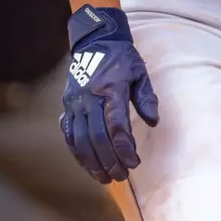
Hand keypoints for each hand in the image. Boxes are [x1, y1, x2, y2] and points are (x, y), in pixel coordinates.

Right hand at [60, 5, 158, 182]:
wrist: (95, 42)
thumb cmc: (122, 58)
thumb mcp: (139, 72)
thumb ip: (146, 97)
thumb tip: (154, 122)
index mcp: (110, 89)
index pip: (115, 124)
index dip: (124, 147)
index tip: (135, 163)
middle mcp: (88, 98)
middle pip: (96, 137)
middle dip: (110, 160)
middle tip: (122, 176)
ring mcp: (74, 103)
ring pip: (80, 139)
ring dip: (92, 162)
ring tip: (105, 178)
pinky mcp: (67, 107)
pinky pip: (69, 135)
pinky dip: (78, 153)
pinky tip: (88, 166)